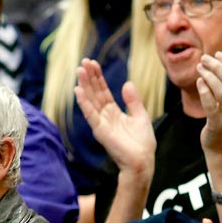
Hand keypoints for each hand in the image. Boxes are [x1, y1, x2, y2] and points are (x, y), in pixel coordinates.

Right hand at [73, 58, 154, 177]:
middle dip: (89, 77)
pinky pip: (90, 114)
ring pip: (90, 100)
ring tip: (80, 70)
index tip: (93, 63)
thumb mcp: (140, 116)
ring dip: (84, 85)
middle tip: (83, 61)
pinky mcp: (100, 130)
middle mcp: (104, 116)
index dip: (98, 77)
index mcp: (113, 112)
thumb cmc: (142, 143)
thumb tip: (127, 83)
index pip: (103, 91)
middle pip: (95, 93)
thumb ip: (133, 101)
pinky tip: (78, 90)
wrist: (142, 161)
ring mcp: (101, 123)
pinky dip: (84, 102)